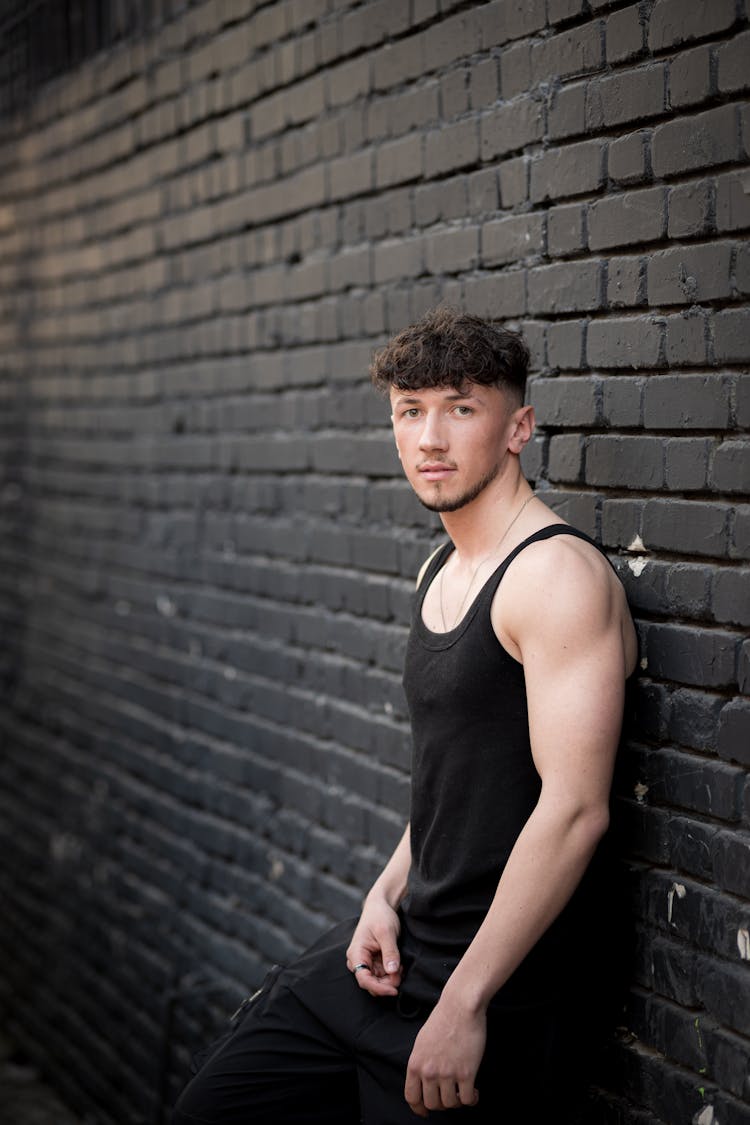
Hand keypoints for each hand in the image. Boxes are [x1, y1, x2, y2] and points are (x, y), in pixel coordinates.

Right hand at [346, 895, 401, 996]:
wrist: (381, 906)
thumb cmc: (380, 916)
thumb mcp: (387, 932)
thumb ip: (390, 952)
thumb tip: (392, 972)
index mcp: (356, 953)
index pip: (364, 979)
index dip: (379, 988)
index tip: (394, 990)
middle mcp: (358, 960)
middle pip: (371, 983)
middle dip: (387, 983)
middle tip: (401, 972)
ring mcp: (366, 962)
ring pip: (378, 981)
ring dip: (391, 978)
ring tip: (401, 965)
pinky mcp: (374, 961)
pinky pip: (382, 975)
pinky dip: (392, 973)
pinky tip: (399, 964)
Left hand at [404, 998, 484, 1116]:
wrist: (460, 1006)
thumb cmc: (443, 1019)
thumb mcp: (422, 1041)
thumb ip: (421, 1062)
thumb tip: (423, 1081)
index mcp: (415, 1063)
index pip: (411, 1097)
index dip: (419, 1108)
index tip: (425, 1112)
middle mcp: (429, 1071)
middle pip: (432, 1104)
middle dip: (442, 1104)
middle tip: (450, 1096)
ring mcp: (447, 1073)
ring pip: (450, 1104)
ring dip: (458, 1101)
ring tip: (463, 1092)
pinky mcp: (466, 1073)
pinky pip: (468, 1100)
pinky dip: (472, 1100)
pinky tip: (475, 1092)